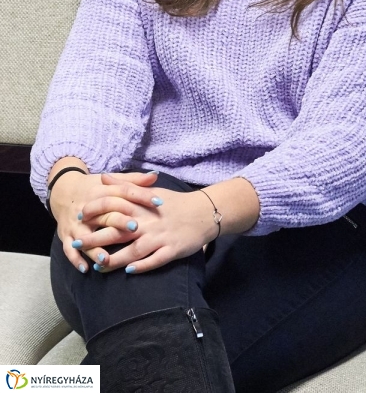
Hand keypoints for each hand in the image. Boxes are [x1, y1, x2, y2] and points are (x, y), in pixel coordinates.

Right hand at [51, 169, 162, 273]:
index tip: (158, 202)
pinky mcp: (66, 235)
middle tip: (135, 228)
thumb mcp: (112, 182)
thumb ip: (133, 180)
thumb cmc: (95, 189)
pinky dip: (76, 259)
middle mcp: (87, 207)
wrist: (64, 191)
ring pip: (84, 235)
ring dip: (95, 248)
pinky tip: (85, 269)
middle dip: (119, 221)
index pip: (123, 192)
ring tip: (105, 259)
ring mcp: (75, 223)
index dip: (141, 196)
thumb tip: (155, 176)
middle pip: (104, 214)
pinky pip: (68, 249)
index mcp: (101, 191)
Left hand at [78, 179, 218, 274]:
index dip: (96, 212)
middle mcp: (149, 222)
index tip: (79, 216)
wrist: (204, 212)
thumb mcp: (151, 191)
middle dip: (96, 239)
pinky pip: (155, 260)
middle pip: (119, 232)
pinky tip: (129, 271)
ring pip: (134, 250)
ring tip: (98, 266)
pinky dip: (142, 266)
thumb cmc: (175, 203)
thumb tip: (104, 177)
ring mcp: (161, 237)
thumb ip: (126, 186)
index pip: (115, 208)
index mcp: (143, 207)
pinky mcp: (172, 250)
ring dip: (115, 259)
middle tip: (77, 243)